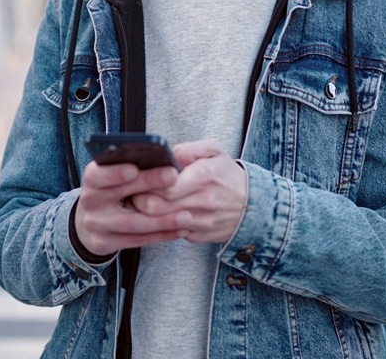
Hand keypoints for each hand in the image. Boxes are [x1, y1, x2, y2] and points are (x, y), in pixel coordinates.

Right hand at [74, 161, 189, 255]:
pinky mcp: (105, 243)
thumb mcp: (115, 175)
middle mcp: (90, 201)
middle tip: (174, 177)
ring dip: (161, 220)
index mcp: (92, 179)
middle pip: (118, 195)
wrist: (92, 221)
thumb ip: (133, 166)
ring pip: (131, 223)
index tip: (134, 168)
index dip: (114, 172)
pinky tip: (180, 229)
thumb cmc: (113, 189)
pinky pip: (137, 240)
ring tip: (186, 215)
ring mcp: (96, 224)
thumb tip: (164, 157)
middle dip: (147, 184)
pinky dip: (161, 235)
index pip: (97, 175)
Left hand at [131, 140, 246, 244]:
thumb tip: (165, 154)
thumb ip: (188, 149)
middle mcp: (203, 201)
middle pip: (155, 207)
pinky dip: (161, 225)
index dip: (145, 182)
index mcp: (204, 175)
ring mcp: (201, 221)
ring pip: (160, 223)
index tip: (135, 178)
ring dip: (145, 214)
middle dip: (137, 200)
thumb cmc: (227, 175)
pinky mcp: (198, 236)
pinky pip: (171, 232)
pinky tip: (158, 215)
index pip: (164, 184)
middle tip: (131, 192)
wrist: (253, 206)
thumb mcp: (214, 151)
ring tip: (140, 203)